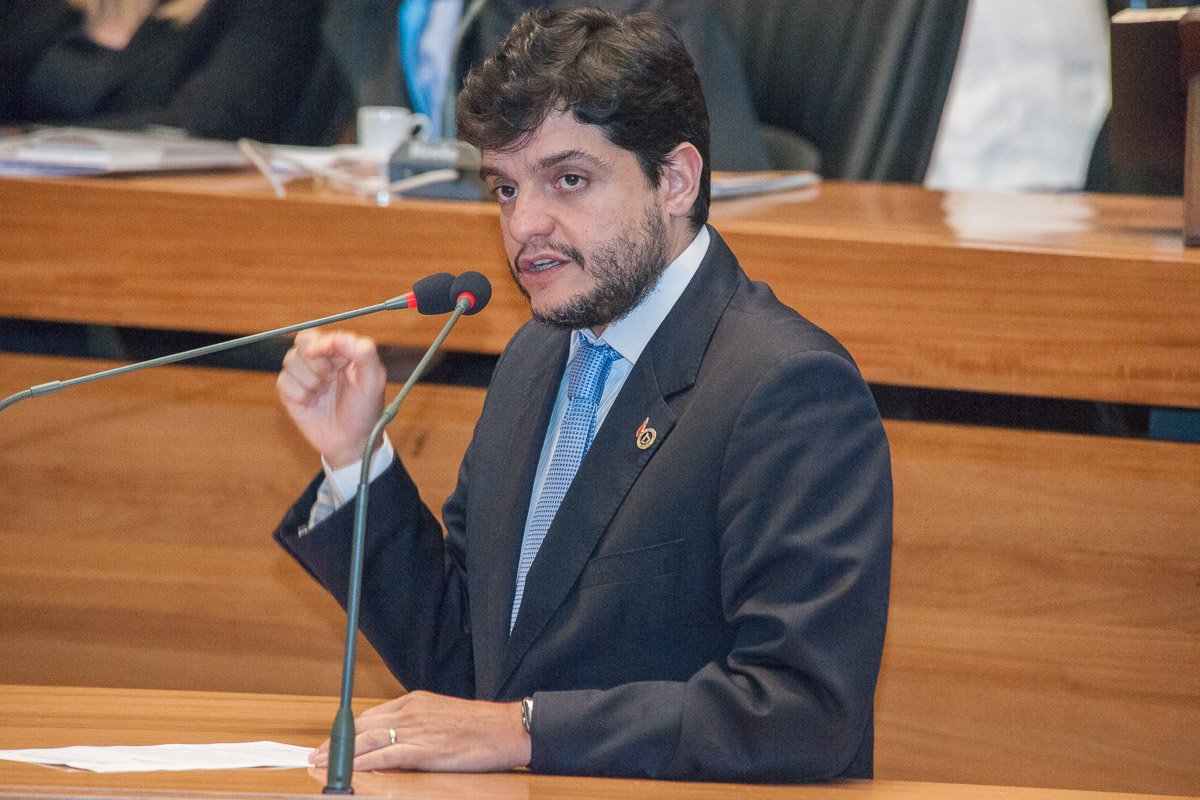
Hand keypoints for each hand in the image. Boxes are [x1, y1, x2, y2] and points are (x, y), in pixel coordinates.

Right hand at [276, 330, 386, 468]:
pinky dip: (298, 394)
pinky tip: (312, 403)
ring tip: (323, 393)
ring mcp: (305, 375)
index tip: (323, 355)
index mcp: (342, 353)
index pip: (324, 335)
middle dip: (314, 362)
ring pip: (290, 360)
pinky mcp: (291, 392)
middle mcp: (322, 360)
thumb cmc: (365, 410)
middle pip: (303, 342)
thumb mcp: (373, 382)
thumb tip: (341, 337)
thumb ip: (365, 354)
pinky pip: (283, 382)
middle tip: (328, 379)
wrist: (351, 442)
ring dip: (308, 380)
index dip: (321, 343)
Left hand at [310, 691, 530, 772]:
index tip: (331, 741)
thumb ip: (416, 723)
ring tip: (322, 764)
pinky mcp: (427, 750)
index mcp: (415, 701)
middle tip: (316, 756)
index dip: (347, 730)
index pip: (370, 715)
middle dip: (336, 742)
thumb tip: (394, 739)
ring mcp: (418, 730)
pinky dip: (367, 763)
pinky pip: (388, 757)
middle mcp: (412, 712)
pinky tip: (353, 770)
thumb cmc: (480, 726)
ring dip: (342, 754)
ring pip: (369, 740)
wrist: (506, 728)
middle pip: (363, 726)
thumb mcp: (442, 716)